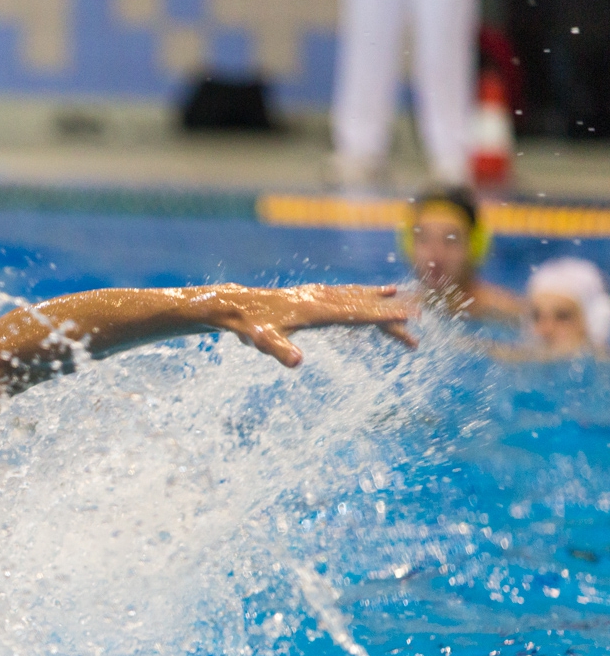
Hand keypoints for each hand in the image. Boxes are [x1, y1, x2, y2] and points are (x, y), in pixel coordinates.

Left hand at [205, 284, 415, 367]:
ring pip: (355, 296)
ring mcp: (317, 295)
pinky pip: (344, 294)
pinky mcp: (311, 295)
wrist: (235, 305)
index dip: (383, 316)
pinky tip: (370, 293)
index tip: (408, 316)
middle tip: (418, 319)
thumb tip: (297, 362)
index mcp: (317, 310)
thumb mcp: (263, 341)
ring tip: (402, 298)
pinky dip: (361, 293)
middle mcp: (321, 299)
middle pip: (363, 305)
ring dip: (379, 299)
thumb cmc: (250, 326)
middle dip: (390, 312)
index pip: (357, 314)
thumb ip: (280, 351)